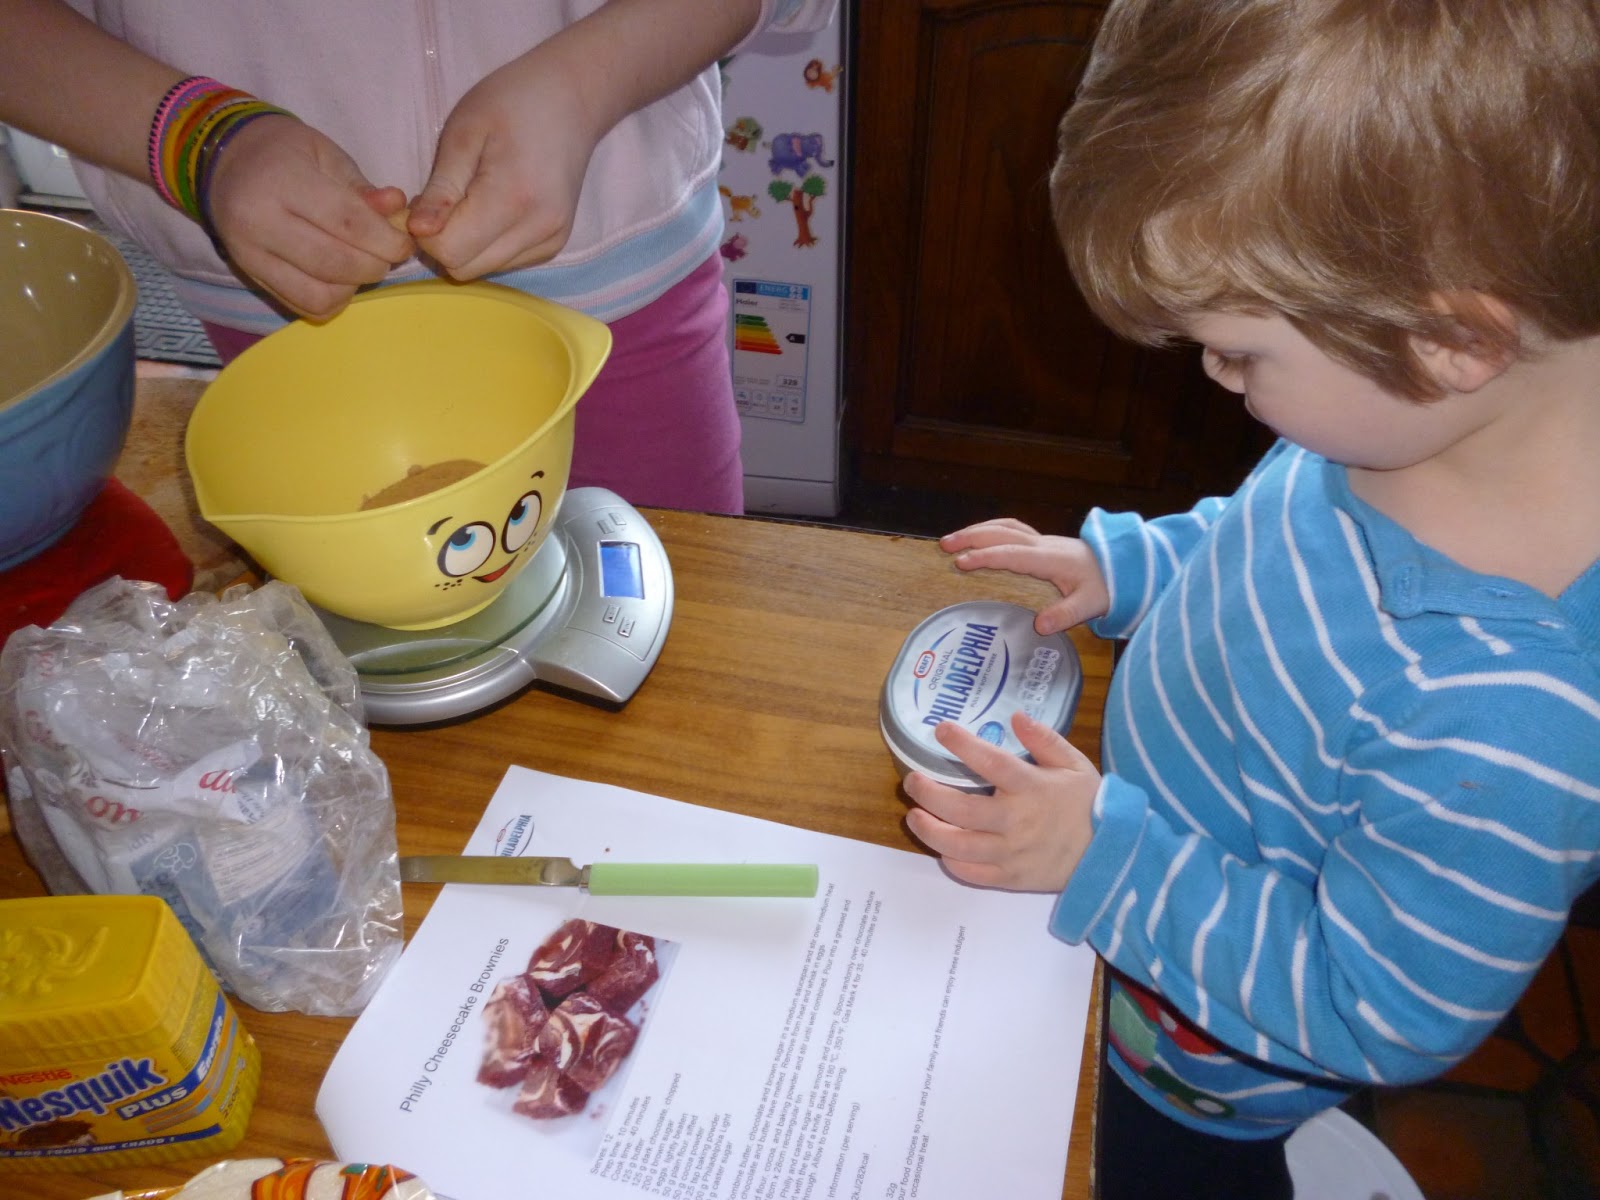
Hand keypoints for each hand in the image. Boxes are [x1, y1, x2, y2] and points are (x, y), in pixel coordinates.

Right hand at [202, 114, 413, 319]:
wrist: (221, 159)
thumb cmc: (282, 151)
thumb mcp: (325, 153)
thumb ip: (361, 187)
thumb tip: (398, 207)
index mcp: (282, 181)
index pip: (348, 223)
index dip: (386, 239)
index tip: (404, 241)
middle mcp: (260, 222)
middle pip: (336, 263)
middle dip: (376, 264)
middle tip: (386, 252)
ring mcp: (250, 254)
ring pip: (321, 293)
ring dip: (355, 285)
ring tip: (360, 262)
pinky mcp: (250, 276)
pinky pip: (304, 305)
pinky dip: (333, 299)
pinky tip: (339, 277)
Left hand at [408, 42, 601, 279]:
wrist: (572, 97)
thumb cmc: (512, 102)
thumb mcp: (463, 134)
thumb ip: (441, 188)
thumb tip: (417, 231)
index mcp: (513, 199)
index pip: (450, 250)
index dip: (426, 231)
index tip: (426, 200)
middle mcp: (538, 230)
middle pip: (465, 268)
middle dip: (444, 240)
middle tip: (445, 199)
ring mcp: (551, 241)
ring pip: (483, 269)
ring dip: (465, 244)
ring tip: (471, 199)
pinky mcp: (555, 245)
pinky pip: (503, 262)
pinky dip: (487, 244)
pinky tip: (493, 209)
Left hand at [904, 713, 1099, 891]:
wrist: (1110, 856)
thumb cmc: (1089, 805)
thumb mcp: (1074, 765)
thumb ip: (1045, 740)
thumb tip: (1016, 717)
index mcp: (1032, 788)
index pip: (991, 762)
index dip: (963, 745)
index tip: (940, 730)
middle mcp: (1016, 821)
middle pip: (960, 809)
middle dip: (928, 793)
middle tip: (911, 781)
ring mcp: (1010, 853)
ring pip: (957, 845)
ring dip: (929, 830)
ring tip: (913, 816)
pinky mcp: (1010, 879)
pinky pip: (971, 874)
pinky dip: (951, 862)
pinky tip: (942, 848)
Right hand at [940, 518, 1110, 634]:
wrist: (1125, 568)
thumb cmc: (1107, 586)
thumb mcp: (1091, 605)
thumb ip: (1065, 615)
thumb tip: (1038, 626)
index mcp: (1050, 559)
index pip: (1011, 554)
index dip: (984, 557)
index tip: (961, 562)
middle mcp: (1042, 545)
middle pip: (1001, 533)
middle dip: (971, 537)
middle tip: (944, 546)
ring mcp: (1042, 541)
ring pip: (1005, 527)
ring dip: (977, 530)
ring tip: (953, 539)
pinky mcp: (1043, 543)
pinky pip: (1012, 529)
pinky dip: (990, 529)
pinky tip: (979, 537)